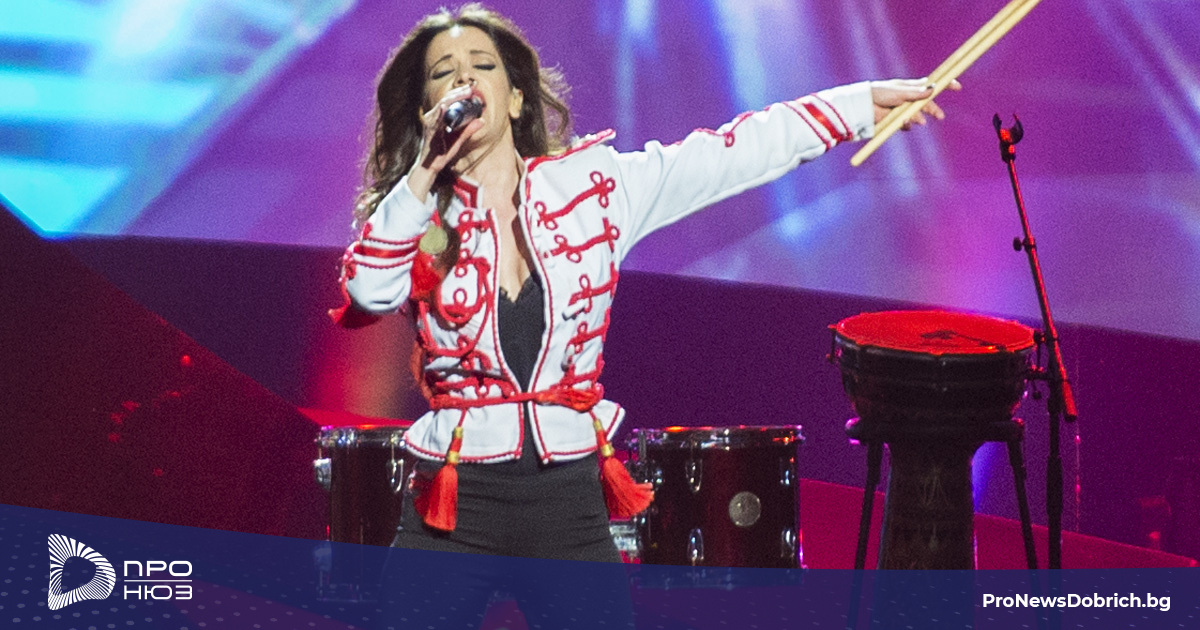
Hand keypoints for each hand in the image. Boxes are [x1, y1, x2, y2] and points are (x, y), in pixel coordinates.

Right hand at [408, 86, 485, 200]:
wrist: (429, 167)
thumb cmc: (441, 154)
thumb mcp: (459, 140)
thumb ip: (469, 130)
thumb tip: (482, 120)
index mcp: (438, 118)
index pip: (449, 101)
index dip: (460, 94)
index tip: (471, 89)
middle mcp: (432, 117)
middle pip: (446, 100)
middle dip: (459, 92)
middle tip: (471, 88)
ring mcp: (430, 123)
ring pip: (442, 105)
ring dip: (454, 98)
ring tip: (465, 92)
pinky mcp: (429, 131)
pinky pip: (434, 120)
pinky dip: (439, 112)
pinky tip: (443, 107)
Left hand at [870, 77, 961, 129]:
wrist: (863, 106)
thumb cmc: (880, 93)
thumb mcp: (900, 92)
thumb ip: (916, 93)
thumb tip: (934, 89)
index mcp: (910, 87)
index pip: (930, 85)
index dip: (944, 85)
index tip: (957, 86)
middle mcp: (908, 98)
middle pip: (926, 104)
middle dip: (933, 110)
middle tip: (940, 117)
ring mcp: (902, 109)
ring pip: (917, 116)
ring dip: (918, 119)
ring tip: (917, 121)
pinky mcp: (895, 120)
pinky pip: (906, 125)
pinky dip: (906, 125)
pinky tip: (902, 123)